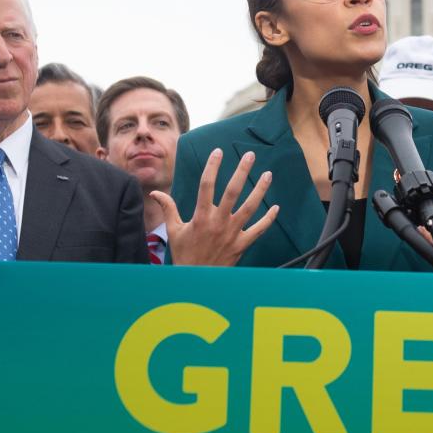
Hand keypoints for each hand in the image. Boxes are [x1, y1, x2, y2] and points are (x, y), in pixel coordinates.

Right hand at [150, 148, 279, 266]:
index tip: (218, 152)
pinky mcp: (242, 244)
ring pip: (250, 207)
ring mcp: (232, 233)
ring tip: (268, 174)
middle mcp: (218, 222)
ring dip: (260, 190)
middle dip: (242, 171)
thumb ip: (168, 209)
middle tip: (250, 155)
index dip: (212, 167)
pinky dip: (268, 219)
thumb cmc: (184, 255)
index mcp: (201, 217)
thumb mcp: (173, 231)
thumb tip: (155, 193)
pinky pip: (258, 230)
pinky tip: (276, 207)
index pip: (206, 185)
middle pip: (233, 192)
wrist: (196, 280)